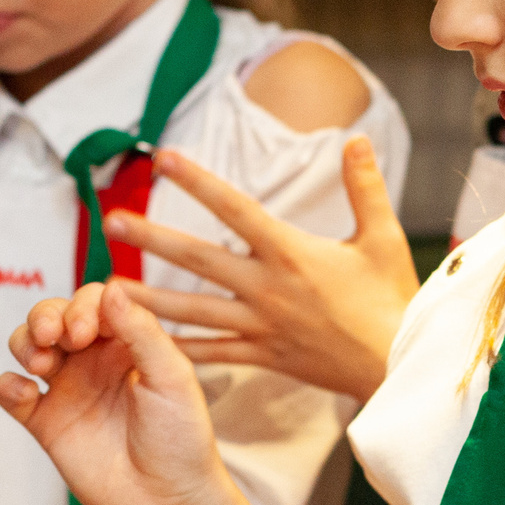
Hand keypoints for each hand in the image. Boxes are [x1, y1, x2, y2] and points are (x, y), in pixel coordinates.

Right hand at [0, 281, 237, 504]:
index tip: (85, 333)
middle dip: (45, 315)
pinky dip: (7, 385)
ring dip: (25, 342)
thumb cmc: (181, 439)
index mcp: (128, 343)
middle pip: (54, 315)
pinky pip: (12, 393)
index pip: (94, 301)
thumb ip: (141, 332)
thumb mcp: (171, 378)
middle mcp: (94, 360)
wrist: (168, 503)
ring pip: (28, 346)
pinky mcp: (46, 423)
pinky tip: (23, 392)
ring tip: (41, 364)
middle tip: (55, 337)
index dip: (82, 306)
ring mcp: (68, 390)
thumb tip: (111, 288)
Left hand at [104, 137, 416, 399]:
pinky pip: (210, 354)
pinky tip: (142, 345)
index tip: (164, 158)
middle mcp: (268, 289)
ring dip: (148, 300)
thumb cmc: (391, 299)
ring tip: (107, 290)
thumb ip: (364, 186)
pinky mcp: (261, 356)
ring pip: (193, 312)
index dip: (199, 182)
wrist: (397, 367)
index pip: (235, 210)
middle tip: (111, 222)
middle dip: (153, 240)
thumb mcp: (383, 237)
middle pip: (200, 260)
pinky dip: (176, 349)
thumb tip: (356, 138)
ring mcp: (260, 326)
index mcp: (292, 254)